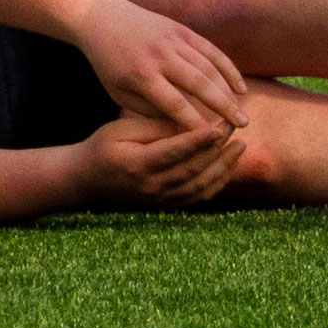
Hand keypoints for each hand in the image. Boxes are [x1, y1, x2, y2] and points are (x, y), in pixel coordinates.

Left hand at [73, 0, 249, 147]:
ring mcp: (172, 40)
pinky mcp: (182, 30)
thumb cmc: (110, 64)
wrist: (101, 18)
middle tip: (242, 127)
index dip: (195, 124)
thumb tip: (183, 128)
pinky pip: (211, 51)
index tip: (213, 143)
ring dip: (229, 92)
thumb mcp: (120, 92)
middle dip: (223, 108)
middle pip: (199, 84)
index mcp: (140, 75)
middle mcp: (159, 55)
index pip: (174, 104)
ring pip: (209, 68)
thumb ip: (150, 110)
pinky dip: (228, 69)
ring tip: (241, 114)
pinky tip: (241, 88)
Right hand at [73, 103, 247, 206]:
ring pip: (201, 185)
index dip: (200, 139)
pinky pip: (198, 196)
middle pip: (193, 168)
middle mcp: (151, 186)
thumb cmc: (104, 146)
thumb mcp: (121, 129)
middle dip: (217, 147)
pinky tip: (228, 166)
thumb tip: (189, 123)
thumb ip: (154, 128)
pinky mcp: (167, 204)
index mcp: (137, 164)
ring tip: (239, 145)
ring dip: (224, 166)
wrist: (88, 179)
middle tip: (232, 126)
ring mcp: (160, 199)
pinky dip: (217, 182)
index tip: (220, 124)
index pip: (175, 151)